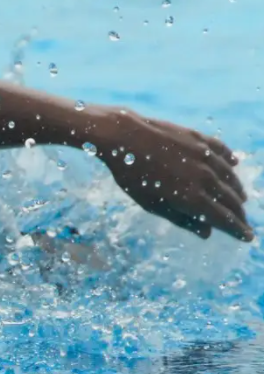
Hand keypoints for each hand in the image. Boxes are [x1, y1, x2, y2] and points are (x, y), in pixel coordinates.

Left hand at [98, 108, 252, 240]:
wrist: (124, 137)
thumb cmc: (133, 175)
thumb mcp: (152, 204)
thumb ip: (181, 219)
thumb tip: (206, 233)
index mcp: (192, 197)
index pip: (223, 218)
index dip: (237, 229)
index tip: (248, 236)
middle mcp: (204, 177)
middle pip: (230, 199)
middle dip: (239, 213)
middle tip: (243, 222)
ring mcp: (203, 155)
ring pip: (229, 176)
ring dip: (237, 190)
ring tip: (240, 199)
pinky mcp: (198, 138)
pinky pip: (221, 150)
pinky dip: (229, 160)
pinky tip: (234, 164)